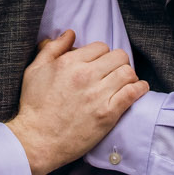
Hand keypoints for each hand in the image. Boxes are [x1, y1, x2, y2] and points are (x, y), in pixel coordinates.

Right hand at [8, 31, 149, 174]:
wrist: (37, 140)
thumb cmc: (34, 106)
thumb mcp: (34, 70)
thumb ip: (53, 49)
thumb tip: (70, 34)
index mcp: (69, 63)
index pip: (100, 47)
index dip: (101, 54)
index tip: (100, 64)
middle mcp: (86, 76)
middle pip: (118, 56)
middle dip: (118, 62)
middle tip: (113, 72)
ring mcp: (98, 95)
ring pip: (128, 72)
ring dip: (129, 75)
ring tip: (124, 81)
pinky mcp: (108, 114)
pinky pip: (133, 93)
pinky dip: (140, 88)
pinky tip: (138, 88)